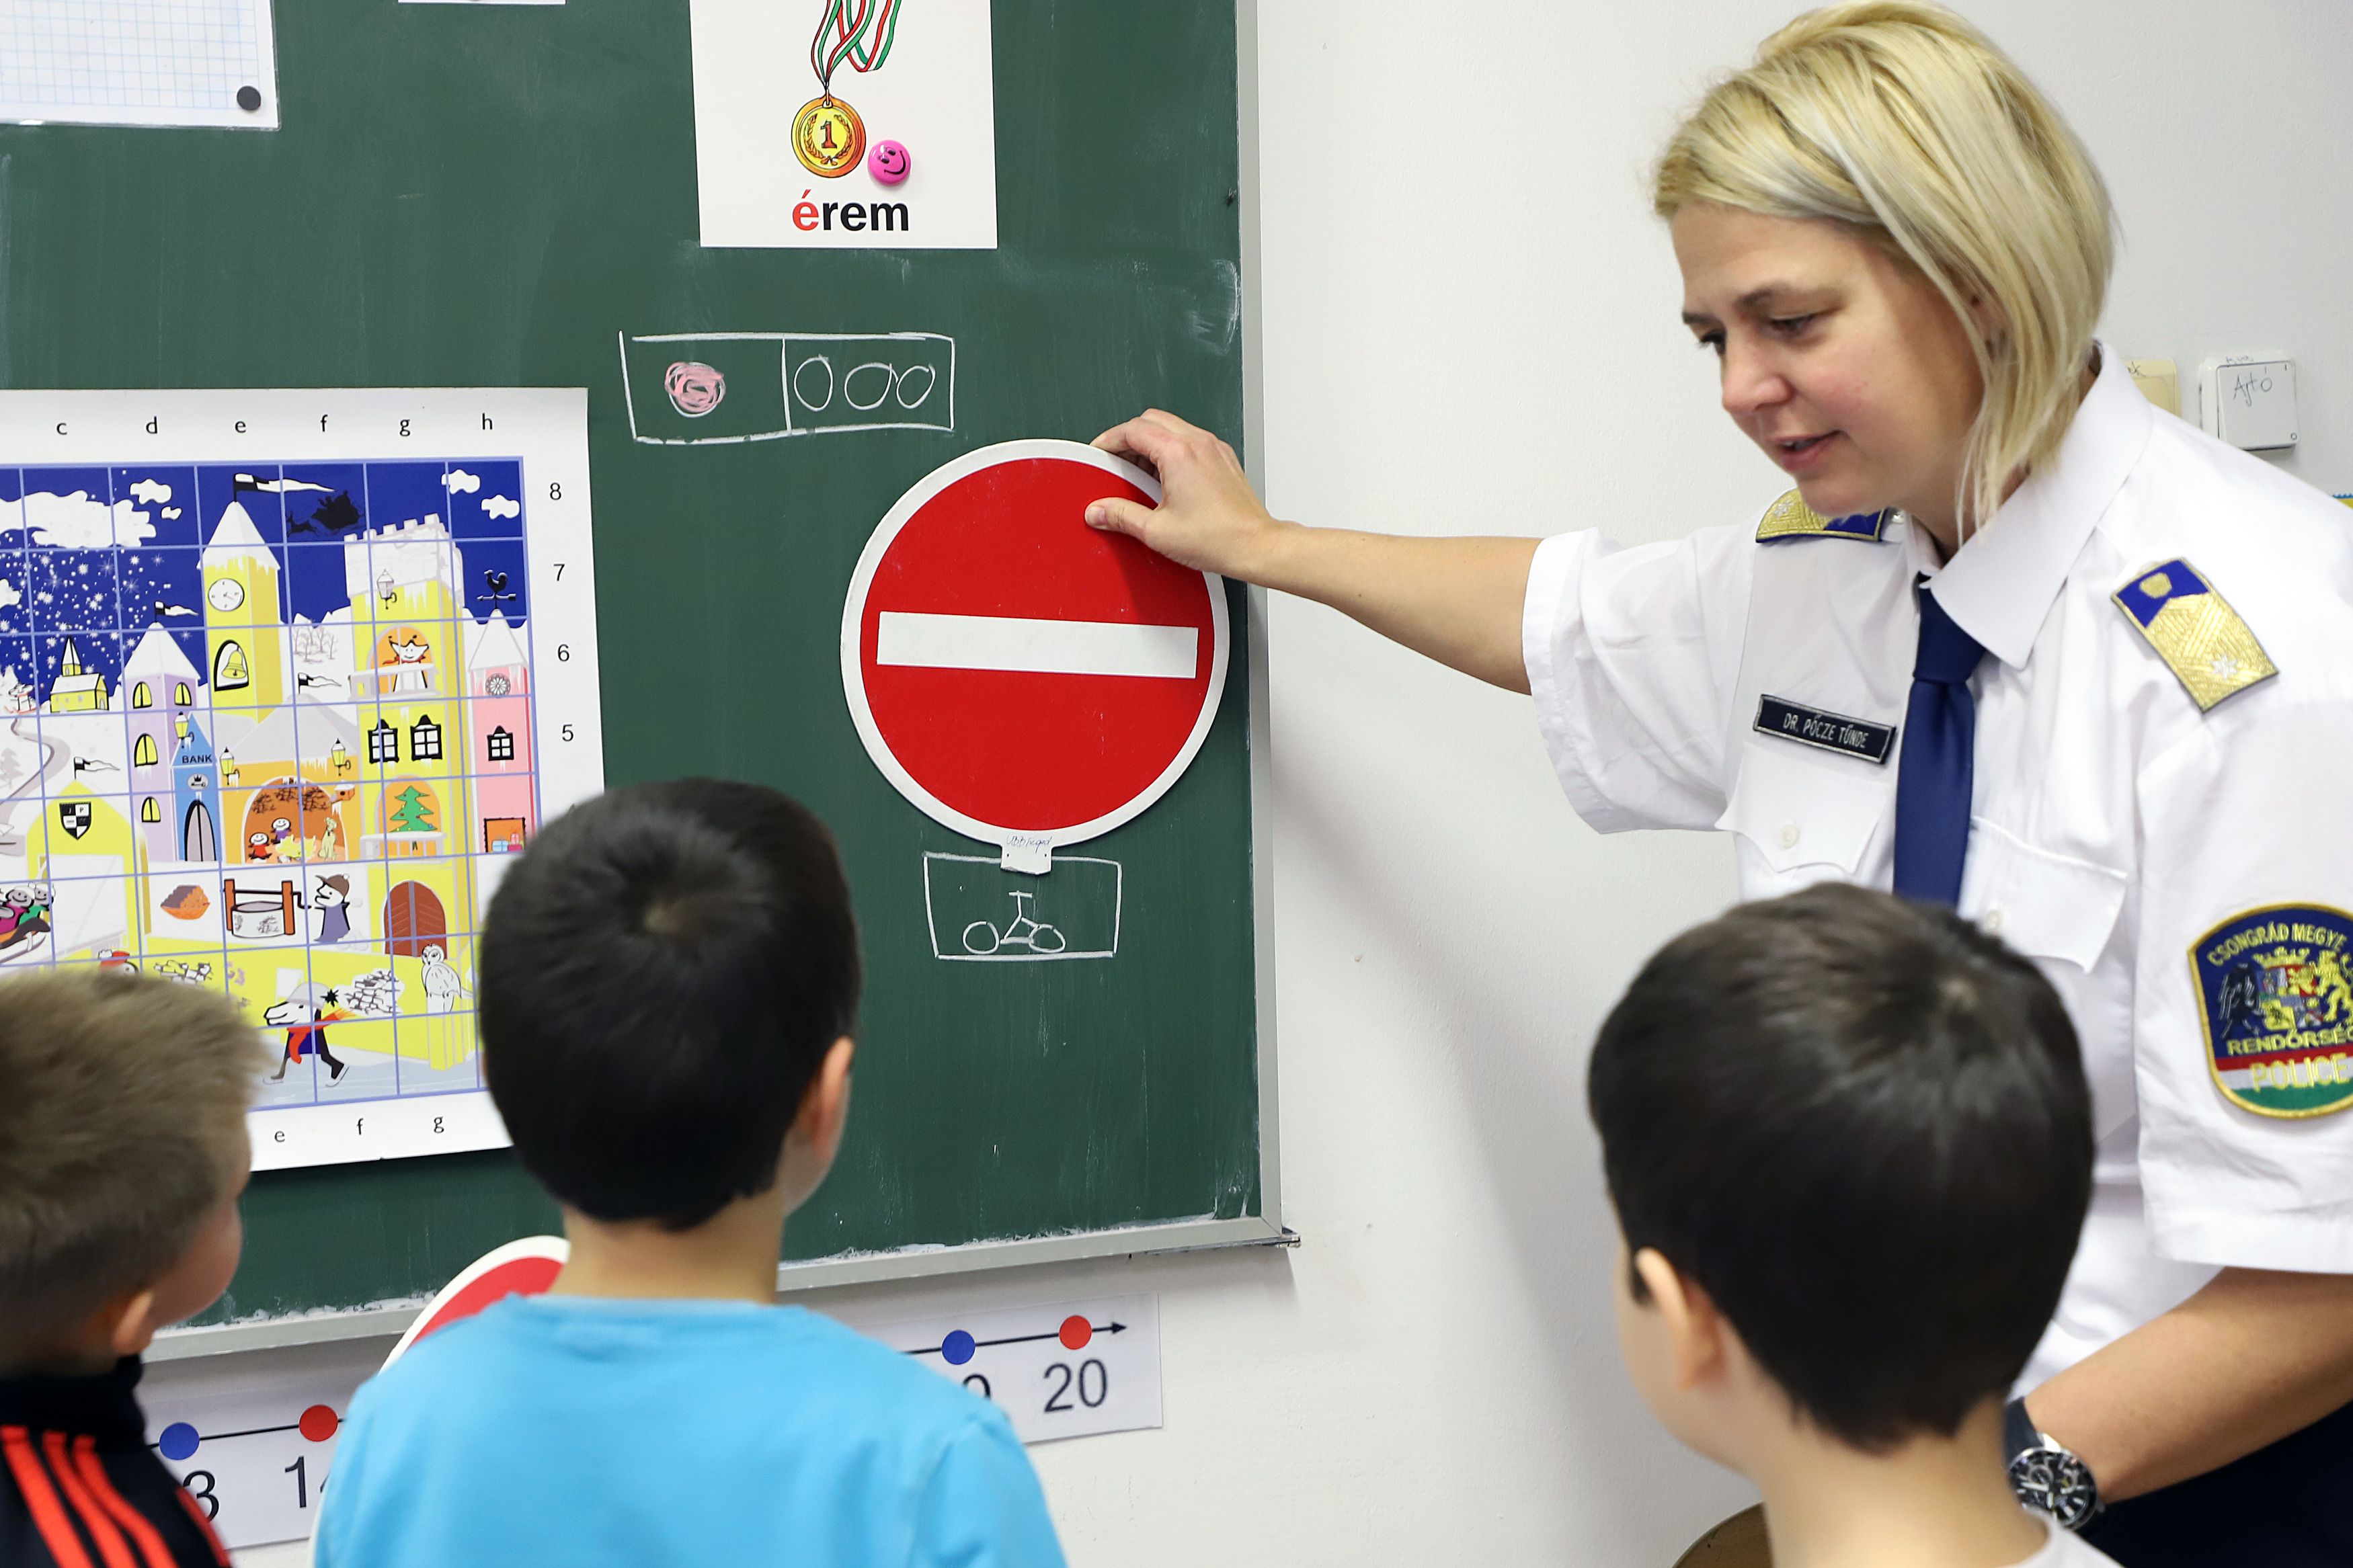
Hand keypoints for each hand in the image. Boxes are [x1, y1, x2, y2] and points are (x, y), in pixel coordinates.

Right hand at [1087, 410, 1290, 581]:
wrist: (1255, 546)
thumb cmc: (1218, 538)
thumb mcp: (1156, 531)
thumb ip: (1121, 516)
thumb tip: (1100, 511)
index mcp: (1178, 453)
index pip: (1132, 430)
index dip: (1108, 440)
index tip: (1099, 453)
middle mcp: (1198, 443)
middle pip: (1151, 420)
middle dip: (1128, 438)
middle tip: (1115, 461)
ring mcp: (1214, 448)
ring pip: (1172, 427)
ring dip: (1150, 443)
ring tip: (1138, 472)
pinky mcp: (1224, 458)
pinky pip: (1190, 440)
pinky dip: (1172, 450)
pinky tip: (1165, 478)